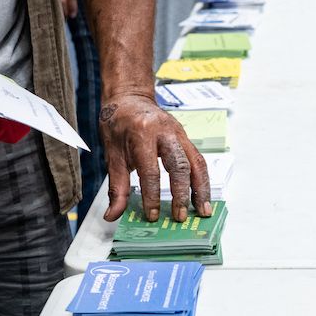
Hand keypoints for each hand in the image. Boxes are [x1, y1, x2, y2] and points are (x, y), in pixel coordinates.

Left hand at [99, 93, 211, 222]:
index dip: (152, 195)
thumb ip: (116, 187)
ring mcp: (179, 134)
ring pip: (196, 163)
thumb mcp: (111, 154)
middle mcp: (165, 132)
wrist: (130, 99)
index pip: (151, 170)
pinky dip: (202, 180)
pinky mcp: (186, 138)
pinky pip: (199, 160)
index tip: (152, 214)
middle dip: (182, 194)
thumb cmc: (118, 124)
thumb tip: (113, 214)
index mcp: (142, 134)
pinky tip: (203, 196)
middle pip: (180, 166)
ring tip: (203, 211)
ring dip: (201, 189)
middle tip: (179, 216)